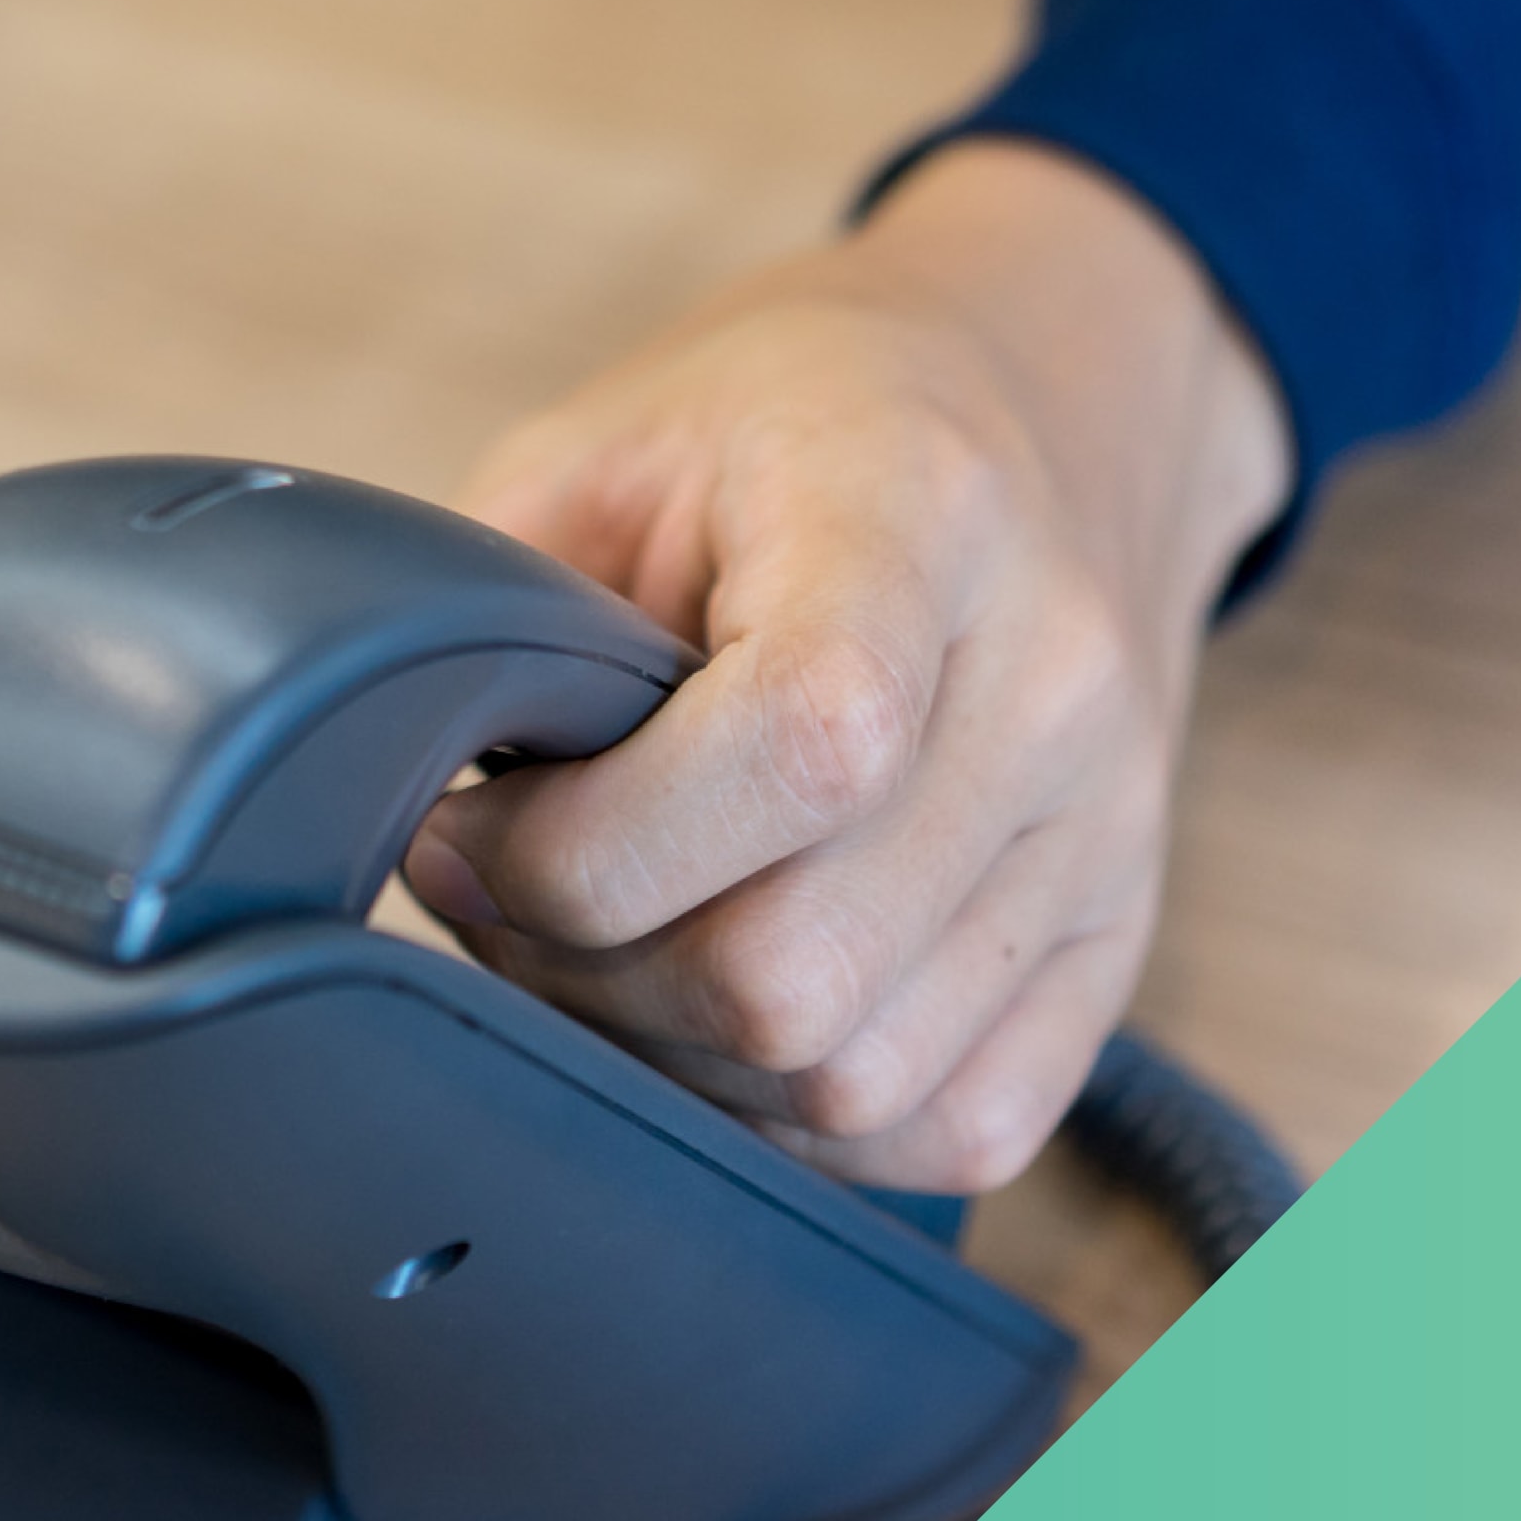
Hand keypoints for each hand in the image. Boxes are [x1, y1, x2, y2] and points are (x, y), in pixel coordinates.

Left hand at [403, 140, 1287, 1191]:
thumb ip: (498, 610)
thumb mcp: (608, 439)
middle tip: (509, 890)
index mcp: (921, 518)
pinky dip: (800, 1112)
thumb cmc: (795, 422)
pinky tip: (718, 1008)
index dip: (585, 846)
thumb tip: (399, 794)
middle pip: (799, 970)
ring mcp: (1108, 834)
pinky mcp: (1121, 940)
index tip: (470, 822)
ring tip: (604, 940)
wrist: (1045, 395)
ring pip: (857, 1081)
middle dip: (589, 968)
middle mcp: (1053, 690)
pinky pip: (958, 1124)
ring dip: (678, 1052)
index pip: (801, 750)